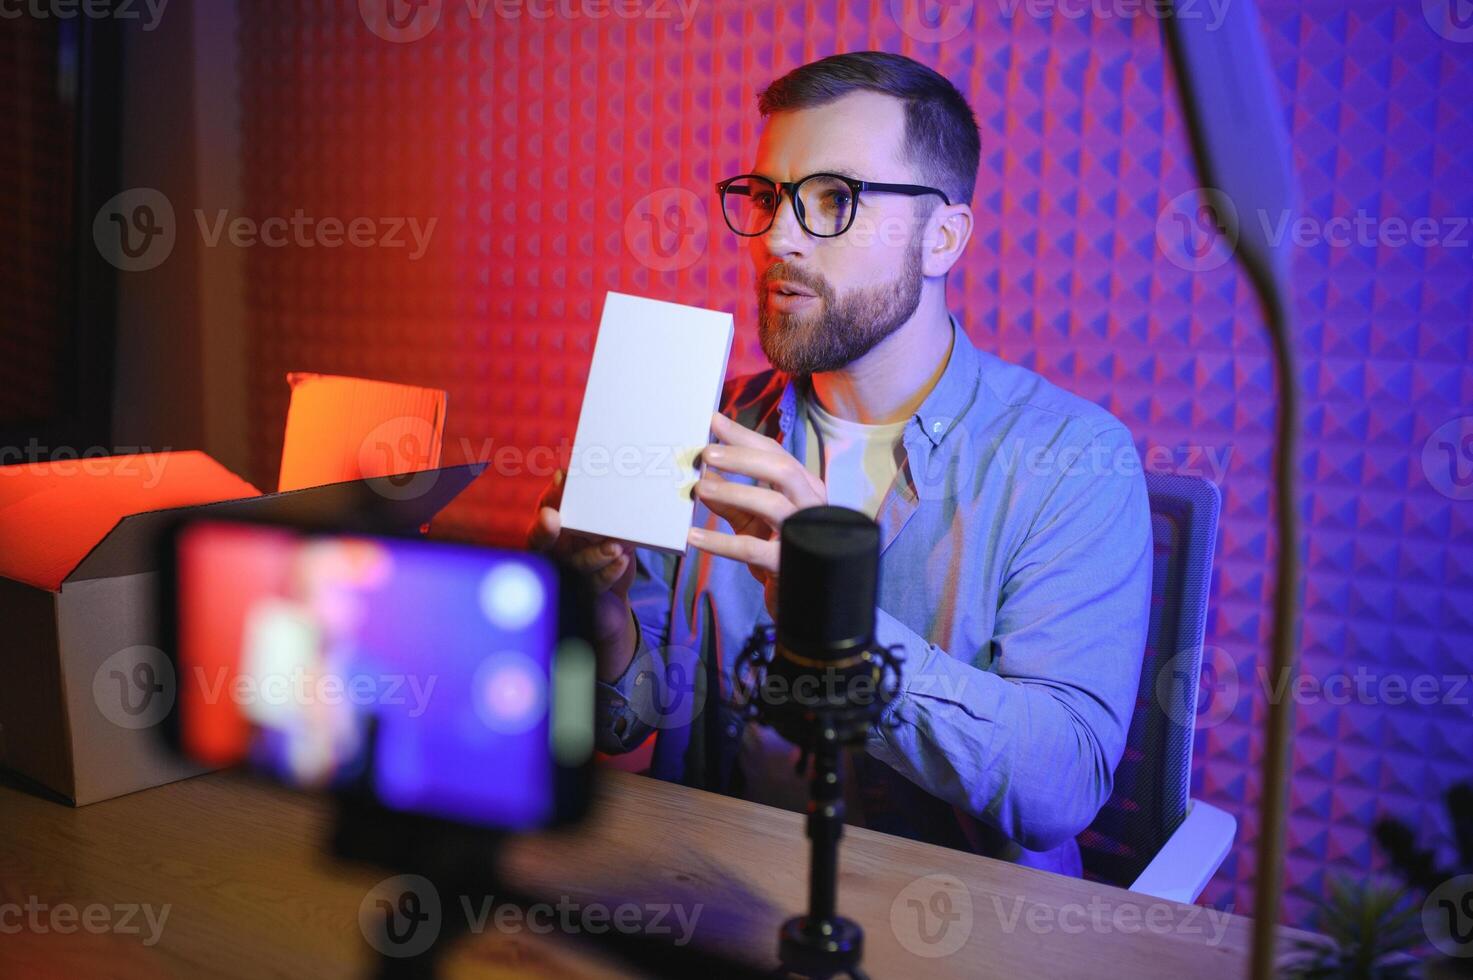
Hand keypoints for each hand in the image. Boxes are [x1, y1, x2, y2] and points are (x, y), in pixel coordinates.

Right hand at [526, 469, 638, 681]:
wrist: (613, 601)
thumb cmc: (603, 554)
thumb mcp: (604, 529)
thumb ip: (600, 508)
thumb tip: (603, 480)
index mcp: (554, 534)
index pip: (543, 513)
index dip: (547, 499)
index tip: (557, 481)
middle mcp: (554, 555)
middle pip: (541, 542)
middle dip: (545, 529)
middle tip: (551, 516)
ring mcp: (567, 576)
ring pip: (574, 564)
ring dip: (593, 554)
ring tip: (614, 547)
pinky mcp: (586, 596)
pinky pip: (595, 584)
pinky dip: (610, 572)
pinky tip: (622, 562)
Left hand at [688, 412, 826, 618]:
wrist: (805, 603)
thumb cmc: (780, 553)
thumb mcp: (752, 522)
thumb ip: (731, 501)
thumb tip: (702, 480)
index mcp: (804, 489)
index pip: (776, 453)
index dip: (744, 436)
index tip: (713, 421)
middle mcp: (811, 506)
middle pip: (781, 468)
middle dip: (741, 456)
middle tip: (705, 452)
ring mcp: (805, 534)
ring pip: (773, 503)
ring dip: (733, 491)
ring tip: (698, 488)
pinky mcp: (791, 564)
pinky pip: (753, 549)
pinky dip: (720, 542)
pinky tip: (693, 538)